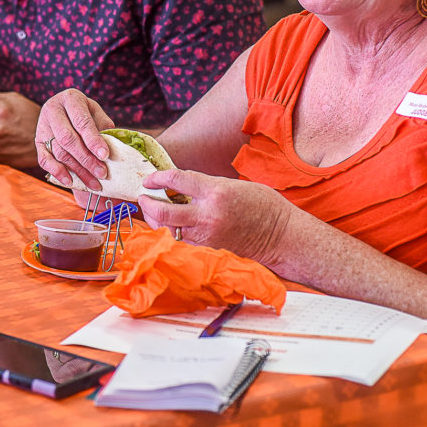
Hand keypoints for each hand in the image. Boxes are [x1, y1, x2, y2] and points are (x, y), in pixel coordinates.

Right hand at [34, 88, 114, 190]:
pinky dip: (57, 172)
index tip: (105, 156)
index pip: (82, 122)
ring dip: (77, 170)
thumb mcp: (96, 113)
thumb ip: (103, 127)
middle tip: (102, 173)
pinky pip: (44, 159)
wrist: (65, 110)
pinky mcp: (38, 141)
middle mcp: (52, 110)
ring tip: (94, 183)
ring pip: (59, 152)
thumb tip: (113, 149)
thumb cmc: (85, 113)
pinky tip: (70, 182)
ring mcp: (42, 126)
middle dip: (87, 159)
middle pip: (68, 139)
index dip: (93, 140)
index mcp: (70, 99)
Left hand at [137, 169, 290, 263]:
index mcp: (215, 192)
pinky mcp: (208, 249)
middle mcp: (207, 215)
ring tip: (154, 209)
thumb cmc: (262, 205)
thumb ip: (204, 185)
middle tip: (144, 196)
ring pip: (168, 229)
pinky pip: (181, 240)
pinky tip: (171, 224)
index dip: (157, 177)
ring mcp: (207, 236)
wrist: (282, 236)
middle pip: (164, 211)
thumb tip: (178, 186)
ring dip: (156, 219)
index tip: (149, 178)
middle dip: (148, 203)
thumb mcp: (232, 184)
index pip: (176, 180)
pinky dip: (171, 232)